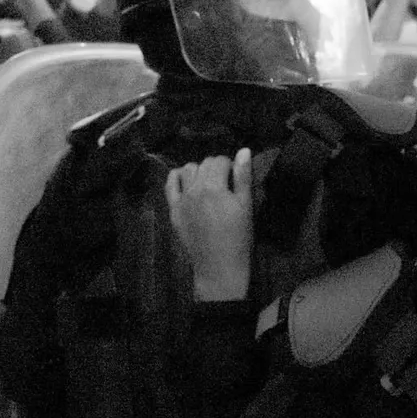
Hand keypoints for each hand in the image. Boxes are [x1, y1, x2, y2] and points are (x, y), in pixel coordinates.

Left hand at [166, 149, 253, 302]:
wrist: (219, 267)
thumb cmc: (238, 237)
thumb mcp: (246, 206)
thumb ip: (243, 176)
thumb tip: (243, 150)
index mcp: (214, 186)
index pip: (220, 161)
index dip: (231, 166)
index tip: (237, 177)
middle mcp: (194, 189)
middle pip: (204, 164)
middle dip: (216, 168)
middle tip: (226, 183)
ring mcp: (181, 200)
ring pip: (187, 170)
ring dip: (199, 171)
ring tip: (208, 184)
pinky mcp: (173, 211)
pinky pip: (170, 185)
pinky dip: (177, 177)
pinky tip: (186, 182)